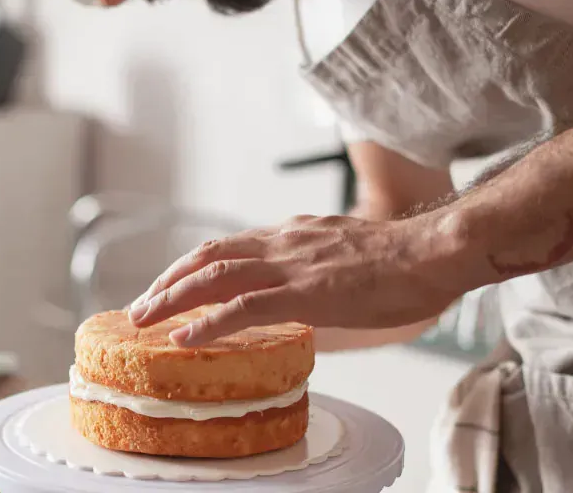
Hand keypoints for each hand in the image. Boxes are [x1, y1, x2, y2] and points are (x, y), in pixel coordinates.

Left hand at [128, 213, 465, 346]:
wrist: (430, 251)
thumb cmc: (399, 258)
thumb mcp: (344, 249)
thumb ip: (314, 261)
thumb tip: (302, 282)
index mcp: (291, 235)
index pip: (229, 247)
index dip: (193, 265)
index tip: (171, 284)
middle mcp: (282, 242)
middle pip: (210, 255)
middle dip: (170, 279)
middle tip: (142, 303)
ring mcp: (291, 265)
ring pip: (216, 277)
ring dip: (173, 297)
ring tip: (145, 317)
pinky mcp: (305, 292)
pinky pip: (244, 307)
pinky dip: (208, 322)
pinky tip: (184, 337)